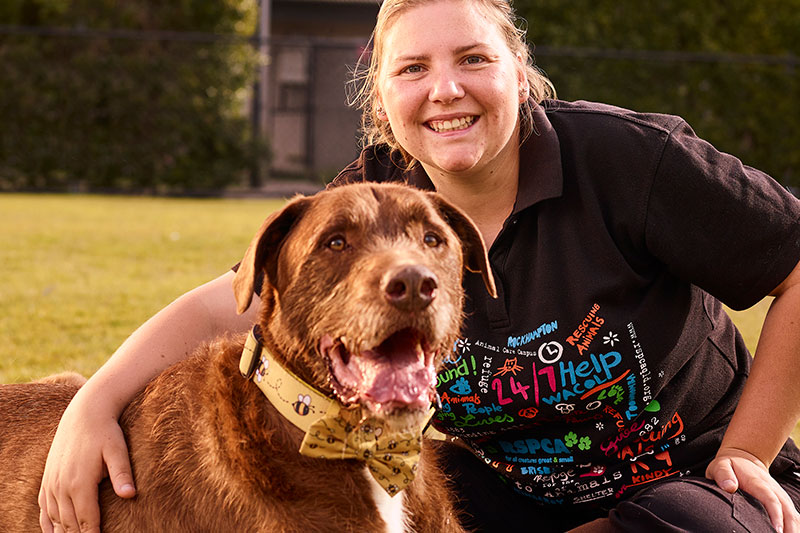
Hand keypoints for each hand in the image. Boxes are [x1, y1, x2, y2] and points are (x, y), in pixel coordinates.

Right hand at [38, 396, 134, 532]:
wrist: (85, 412)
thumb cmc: (105, 431)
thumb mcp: (117, 449)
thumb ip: (122, 473)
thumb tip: (130, 495)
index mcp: (80, 483)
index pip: (86, 521)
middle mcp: (62, 486)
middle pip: (69, 524)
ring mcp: (52, 483)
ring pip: (55, 519)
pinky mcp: (48, 479)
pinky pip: (43, 508)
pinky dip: (48, 524)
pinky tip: (54, 532)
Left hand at [706, 447, 799, 532]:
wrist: (743, 458)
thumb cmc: (730, 466)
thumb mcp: (721, 465)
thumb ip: (723, 474)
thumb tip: (729, 487)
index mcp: (758, 482)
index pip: (771, 499)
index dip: (776, 515)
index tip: (777, 530)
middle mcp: (774, 490)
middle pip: (787, 511)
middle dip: (789, 528)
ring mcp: (780, 496)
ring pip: (793, 515)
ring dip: (793, 529)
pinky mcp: (782, 501)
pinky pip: (792, 516)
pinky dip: (794, 526)